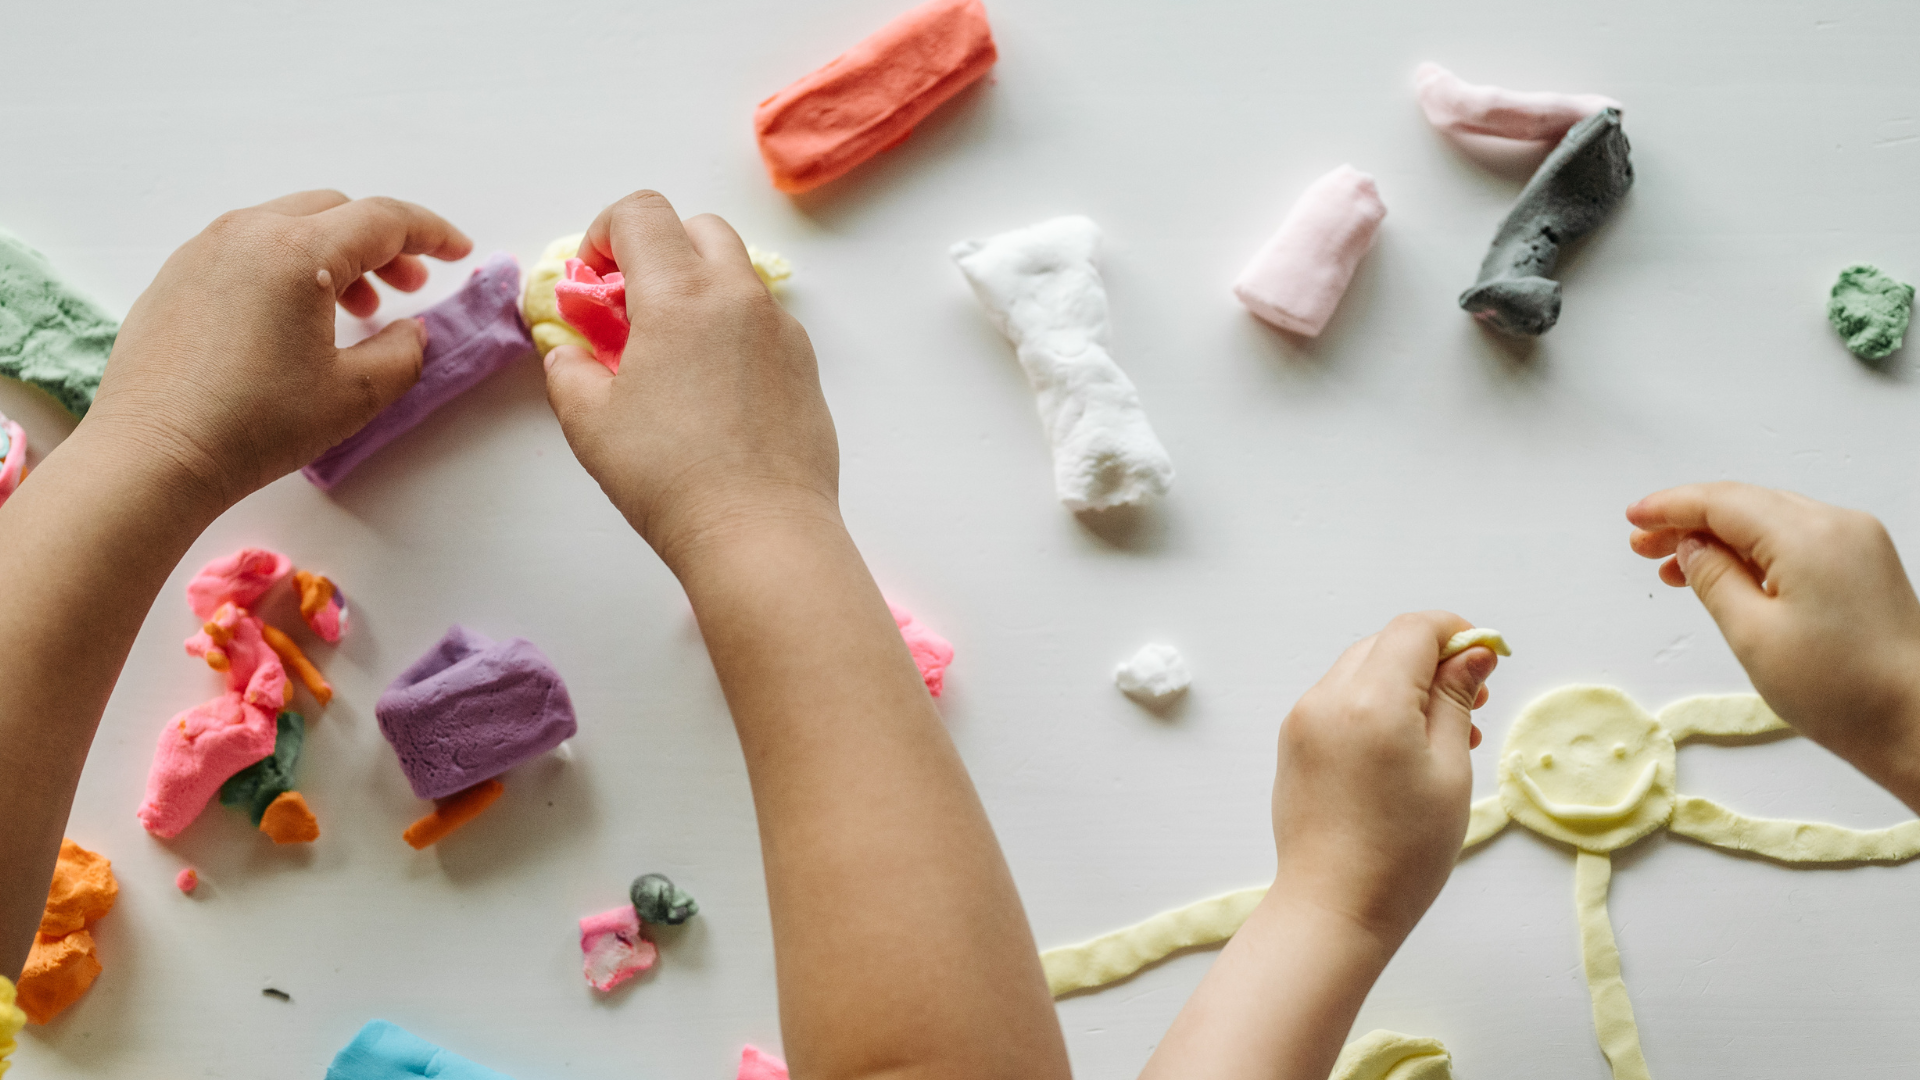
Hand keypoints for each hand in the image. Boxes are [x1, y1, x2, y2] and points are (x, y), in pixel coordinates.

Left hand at [86, 190, 471, 510]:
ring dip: (334, 254)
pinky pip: (248, 248)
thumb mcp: (354, 394)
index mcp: (298, 251)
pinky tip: (296, 318)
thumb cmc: (256, 425)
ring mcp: (204, 249)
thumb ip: (402, 352)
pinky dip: (288, 265)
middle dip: (382, 242)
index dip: (431, 232)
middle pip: (335, 211)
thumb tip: (412, 330)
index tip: (459, 252)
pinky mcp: (176, 276)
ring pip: (289, 225)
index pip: (383, 220)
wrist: (153, 455)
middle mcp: (248, 232)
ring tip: (356, 307)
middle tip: (411, 285)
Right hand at [542, 190, 838, 571]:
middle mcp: (739, 297)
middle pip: (697, 229)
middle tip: (627, 312)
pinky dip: (730, 328)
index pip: (641, 213)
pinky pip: (762, 321)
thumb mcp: (589, 422)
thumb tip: (570, 353)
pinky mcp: (805, 366)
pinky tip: (710, 389)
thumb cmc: (669, 477)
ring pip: (735, 274)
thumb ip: (568, 369)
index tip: (591, 284)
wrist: (760, 531)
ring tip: (669, 355)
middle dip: (656, 251)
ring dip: (696, 289)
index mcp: (682, 294)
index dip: (603, 234)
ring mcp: (781, 330)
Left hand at [1269, 612, 1496, 945]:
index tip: (1487, 659)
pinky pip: (1338, 702)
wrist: (1334, 906)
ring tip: (1445, 733)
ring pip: (1360, 671)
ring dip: (1403, 684)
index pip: (1413, 630)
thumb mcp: (1449, 768)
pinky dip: (1374, 707)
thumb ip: (1456, 699)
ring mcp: (1302, 721)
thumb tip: (1473, 651)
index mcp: (1370, 700)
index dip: (1456, 633)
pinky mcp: (1293, 744)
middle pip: (1384, 645)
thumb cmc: (1402, 851)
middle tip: (1472, 703)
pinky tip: (1404, 748)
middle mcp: (1326, 699)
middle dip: (1431, 660)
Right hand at [1628, 482, 1919, 798]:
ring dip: (1720, 538)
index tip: (1634, 518)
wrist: (1918, 724)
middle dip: (1690, 521)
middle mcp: (1838, 526)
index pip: (1724, 502)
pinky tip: (1727, 575)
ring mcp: (1858, 543)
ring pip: (1771, 521)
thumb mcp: (1752, 635)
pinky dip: (1755, 551)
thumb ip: (1713, 579)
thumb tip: (1692, 547)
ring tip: (1675, 568)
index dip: (1671, 507)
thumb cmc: (1842, 690)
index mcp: (1809, 536)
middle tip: (1642, 546)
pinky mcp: (1865, 566)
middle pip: (1747, 504)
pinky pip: (1797, 541)